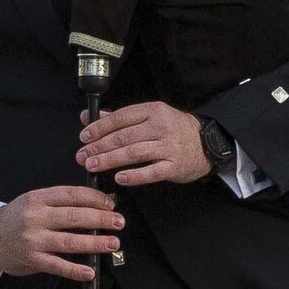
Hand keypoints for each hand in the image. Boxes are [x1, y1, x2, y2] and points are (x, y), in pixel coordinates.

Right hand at [0, 185, 122, 282]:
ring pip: (70, 241)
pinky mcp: (32, 259)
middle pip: (74, 216)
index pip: (72, 195)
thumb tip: (95, 205)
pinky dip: (75, 270)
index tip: (111, 203)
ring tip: (112, 243)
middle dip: (101, 219)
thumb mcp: (33, 202)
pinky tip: (89, 271)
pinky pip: (57, 266)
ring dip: (95, 242)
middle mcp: (36, 217)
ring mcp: (34, 239)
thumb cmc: (16, 219)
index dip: (95, 198)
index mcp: (38, 198)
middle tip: (119, 222)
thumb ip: (59, 203)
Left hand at [77, 99, 214, 188]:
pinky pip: (152, 172)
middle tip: (82, 155)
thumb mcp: (149, 116)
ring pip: (134, 153)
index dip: (99, 128)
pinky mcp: (174, 166)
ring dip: (110, 160)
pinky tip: (119, 178)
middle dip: (99, 147)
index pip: (120, 118)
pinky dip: (134, 176)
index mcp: (152, 111)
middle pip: (124, 137)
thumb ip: (118, 118)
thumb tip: (87, 117)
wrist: (206, 143)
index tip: (84, 137)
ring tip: (93, 165)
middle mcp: (160, 127)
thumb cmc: (173, 129)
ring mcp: (168, 147)